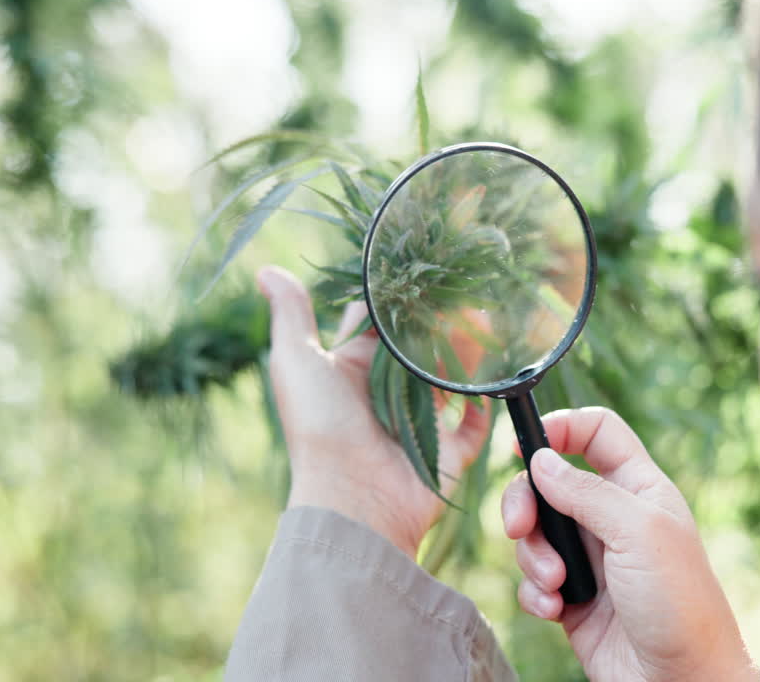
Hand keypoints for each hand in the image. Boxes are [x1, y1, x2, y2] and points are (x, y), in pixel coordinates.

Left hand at [258, 265, 489, 558]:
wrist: (355, 500)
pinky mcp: (451, 449)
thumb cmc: (321, 428)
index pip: (377, 322)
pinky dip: (485, 399)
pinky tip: (493, 372)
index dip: (394, 294)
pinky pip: (476, 420)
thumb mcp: (296, 362)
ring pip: (451, 374)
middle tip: (462, 285)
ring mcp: (422, 421)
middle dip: (440, 316)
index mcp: (354, 368)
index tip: (417, 260)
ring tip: (485, 315)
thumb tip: (266, 269)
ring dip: (468, 347)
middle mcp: (388, 392)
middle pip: (420, 343)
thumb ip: (291, 314)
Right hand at [501, 407, 759, 681]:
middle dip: (525, 502)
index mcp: (639, 488)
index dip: (561, 428)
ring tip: (556, 584)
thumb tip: (540, 461)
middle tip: (517, 527)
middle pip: (549, 482)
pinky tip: (556, 610)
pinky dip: (535, 592)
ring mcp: (592, 558)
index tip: (524, 446)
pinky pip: (534, 580)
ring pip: (535, 533)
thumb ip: (585, 492)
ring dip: (533, 557)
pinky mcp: (573, 598)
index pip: (597, 432)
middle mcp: (613, 517)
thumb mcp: (637, 532)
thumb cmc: (678, 603)